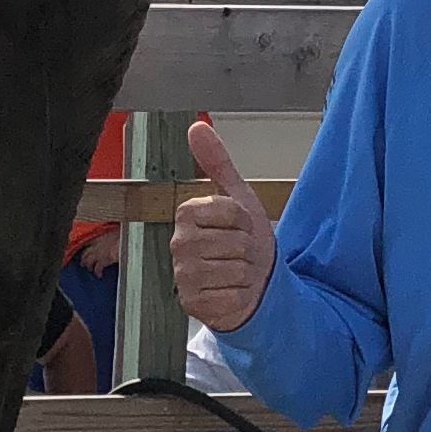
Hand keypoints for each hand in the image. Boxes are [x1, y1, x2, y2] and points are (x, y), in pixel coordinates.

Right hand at [172, 119, 275, 332]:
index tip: (240, 227)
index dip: (246, 220)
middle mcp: (178, 244)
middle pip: (236, 241)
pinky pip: (233, 294)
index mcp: (186, 215)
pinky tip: (231, 292)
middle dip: (248, 249)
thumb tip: (197, 127)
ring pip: (236, 268)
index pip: (231, 210)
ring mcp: (183, 276)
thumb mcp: (237, 198)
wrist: (252, 286)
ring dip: (246, 273)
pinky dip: (241, 295)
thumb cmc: (242, 243)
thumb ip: (217, 163)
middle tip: (239, 253)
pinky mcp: (192, 304)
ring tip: (237, 271)